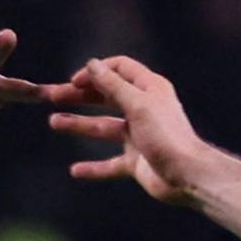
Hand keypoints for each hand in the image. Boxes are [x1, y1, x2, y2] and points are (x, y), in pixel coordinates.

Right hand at [17, 56, 240, 238]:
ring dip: (79, 125)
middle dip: (80, 96)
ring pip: (104, 127)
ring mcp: (140, 137)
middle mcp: (144, 110)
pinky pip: (110, 163)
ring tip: (53, 122)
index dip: (96, 72)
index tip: (73, 80)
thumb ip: (113, 85)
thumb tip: (92, 64)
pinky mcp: (137, 161)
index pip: (119, 70)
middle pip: (106, 97)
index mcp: (150, 90)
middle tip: (52, 96)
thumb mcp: (138, 105)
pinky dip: (94, 167)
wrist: (188, 176)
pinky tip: (75, 170)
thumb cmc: (167, 136)